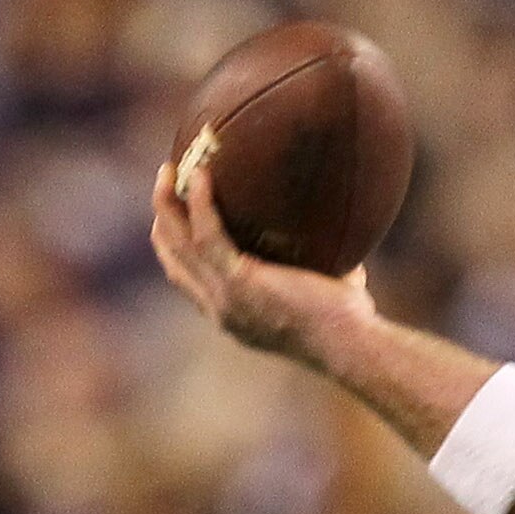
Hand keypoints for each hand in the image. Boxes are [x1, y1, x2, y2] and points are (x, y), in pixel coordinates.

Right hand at [150, 156, 371, 362]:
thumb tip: (339, 239)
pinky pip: (206, 233)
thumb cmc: (350, 326)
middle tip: (167, 182)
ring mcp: (226, 298)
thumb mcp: (321, 294)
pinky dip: (199, 203)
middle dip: (164, 218)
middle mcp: (222, 310)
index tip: (177, 214)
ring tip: (170, 168)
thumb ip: (316, 269)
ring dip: (167, 203)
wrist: (351, 345)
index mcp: (234, 316)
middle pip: (173, 260)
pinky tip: (199, 175)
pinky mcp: (238, 282)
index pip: (189, 281)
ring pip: (178, 244)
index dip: (176, 246)